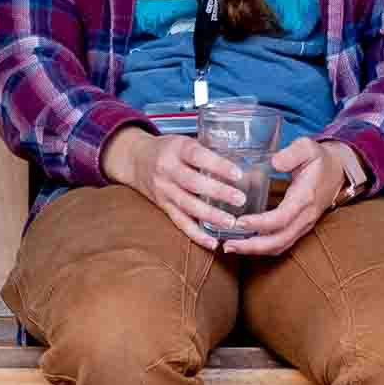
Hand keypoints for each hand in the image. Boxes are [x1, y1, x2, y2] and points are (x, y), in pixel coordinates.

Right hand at [105, 129, 255, 254]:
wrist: (136, 160)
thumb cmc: (169, 149)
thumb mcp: (184, 141)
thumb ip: (208, 151)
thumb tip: (247, 162)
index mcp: (176, 149)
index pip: (198, 156)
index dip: (218, 165)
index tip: (238, 173)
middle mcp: (167, 170)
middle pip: (193, 183)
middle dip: (218, 192)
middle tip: (240, 199)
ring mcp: (164, 190)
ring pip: (187, 205)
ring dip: (210, 216)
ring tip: (230, 223)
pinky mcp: (163, 206)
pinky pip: (180, 222)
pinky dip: (196, 235)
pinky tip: (212, 243)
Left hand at [222, 137, 357, 258]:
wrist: (338, 172)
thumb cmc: (319, 159)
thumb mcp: (308, 147)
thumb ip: (292, 153)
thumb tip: (274, 162)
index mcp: (305, 197)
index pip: (282, 218)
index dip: (260, 224)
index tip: (239, 222)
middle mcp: (305, 216)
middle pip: (279, 240)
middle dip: (252, 246)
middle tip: (227, 245)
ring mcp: (303, 225)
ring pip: (279, 246)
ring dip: (255, 250)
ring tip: (230, 247)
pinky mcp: (299, 228)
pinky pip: (281, 244)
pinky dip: (261, 248)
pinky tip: (244, 243)